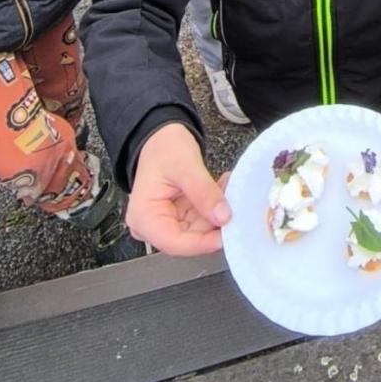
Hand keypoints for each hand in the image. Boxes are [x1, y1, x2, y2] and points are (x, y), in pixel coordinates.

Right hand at [127, 122, 230, 256]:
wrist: (160, 137)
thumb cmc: (162, 148)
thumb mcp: (185, 166)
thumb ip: (204, 192)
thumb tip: (223, 216)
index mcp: (144, 217)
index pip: (175, 243)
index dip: (202, 244)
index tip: (227, 236)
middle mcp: (152, 225)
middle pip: (189, 239)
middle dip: (215, 225)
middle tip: (236, 206)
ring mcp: (167, 222)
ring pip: (200, 230)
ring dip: (218, 213)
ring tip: (229, 190)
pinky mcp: (180, 217)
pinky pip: (202, 220)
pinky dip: (215, 207)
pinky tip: (223, 189)